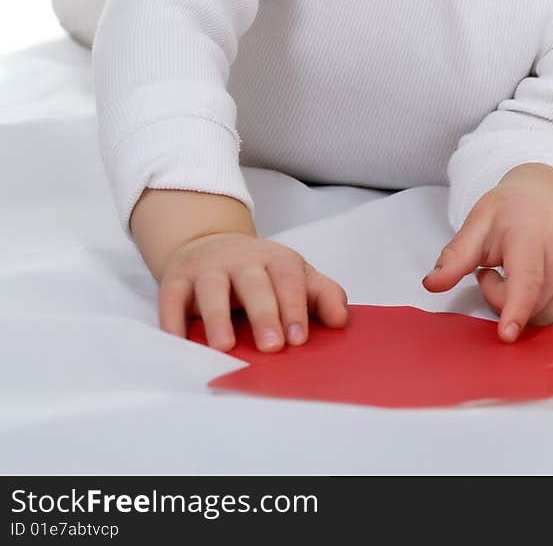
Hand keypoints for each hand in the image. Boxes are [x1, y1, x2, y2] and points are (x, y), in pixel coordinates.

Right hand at [157, 232, 348, 352]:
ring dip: (218, 317)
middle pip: (253, 283)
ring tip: (225, 346)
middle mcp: (241, 260)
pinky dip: (173, 319)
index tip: (300, 338)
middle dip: (264, 313)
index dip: (295, 306)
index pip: (288, 277)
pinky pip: (172, 298)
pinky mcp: (176, 279)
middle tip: (273, 346)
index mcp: (275, 259)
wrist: (209, 244)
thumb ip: (321, 295)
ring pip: (211, 289)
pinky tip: (179, 340)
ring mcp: (207, 268)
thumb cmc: (260, 272)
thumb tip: (341, 320)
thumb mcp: (294, 276)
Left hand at [422, 164, 552, 340]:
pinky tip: (535, 286)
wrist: (550, 197)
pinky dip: (542, 313)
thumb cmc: (511, 211)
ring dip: (523, 309)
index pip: (527, 279)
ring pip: (546, 318)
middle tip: (493, 272)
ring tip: (515, 275)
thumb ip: (455, 256)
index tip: (506, 335)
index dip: (515, 309)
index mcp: (532, 235)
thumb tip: (431, 284)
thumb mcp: (478, 223)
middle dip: (502, 300)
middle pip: (531, 305)